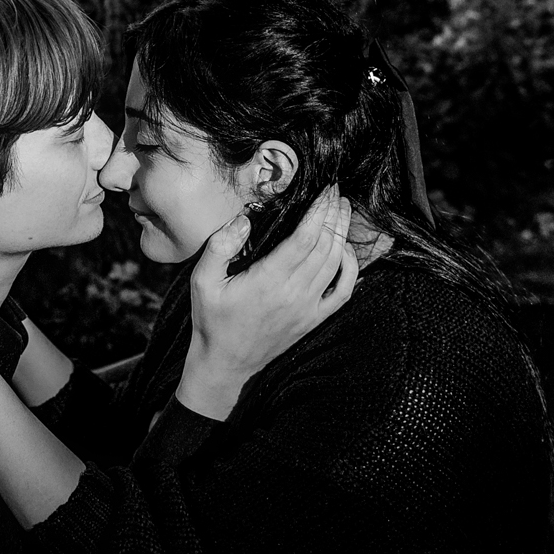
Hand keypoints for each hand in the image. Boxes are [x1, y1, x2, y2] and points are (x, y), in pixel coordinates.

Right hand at [177, 183, 358, 419]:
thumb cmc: (212, 320)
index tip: (325, 189)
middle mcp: (294, 293)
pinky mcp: (314, 319)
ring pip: (336, 263)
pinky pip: (344, 291)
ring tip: (342, 210)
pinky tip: (346, 250)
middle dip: (334, 215)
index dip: (319, 210)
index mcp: (269, 280)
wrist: (226, 364)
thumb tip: (243, 219)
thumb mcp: (202, 281)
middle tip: (336, 191)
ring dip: (342, 234)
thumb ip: (220, 246)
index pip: (305, 237)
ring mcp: (308, 308)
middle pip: (325, 245)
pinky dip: (351, 268)